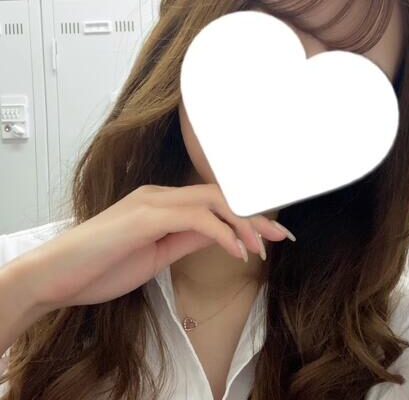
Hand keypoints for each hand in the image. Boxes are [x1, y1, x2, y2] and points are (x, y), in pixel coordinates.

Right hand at [15, 184, 290, 310]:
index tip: (270, 235)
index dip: (245, 217)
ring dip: (243, 224)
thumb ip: (187, 239)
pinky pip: (195, 218)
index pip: (213, 203)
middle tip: (282, 236)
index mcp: (162, 204)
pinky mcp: (144, 217)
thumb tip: (221, 236)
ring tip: (262, 247)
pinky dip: (221, 233)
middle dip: (254, 215)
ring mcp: (151, 203)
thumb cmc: (100, 267)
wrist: (54, 276)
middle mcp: (159, 196)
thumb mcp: (156, 254)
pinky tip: (236, 252)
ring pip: (212, 201)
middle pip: (219, 196)